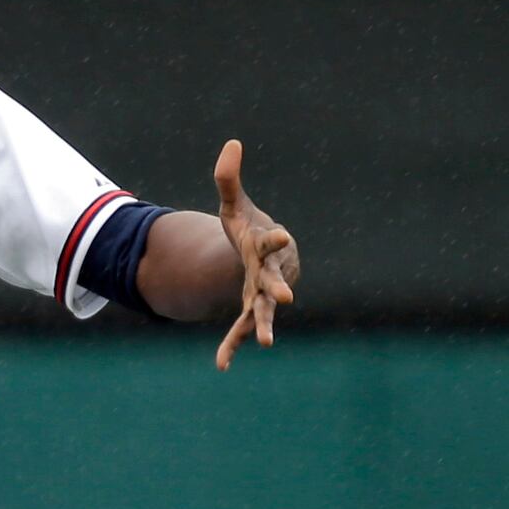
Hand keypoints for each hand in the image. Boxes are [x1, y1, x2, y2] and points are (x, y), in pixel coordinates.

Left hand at [210, 140, 297, 370]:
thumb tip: (231, 143)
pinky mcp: (250, 309)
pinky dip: (232, 345)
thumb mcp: (234, 205)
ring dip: (263, 325)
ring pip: (262, 311)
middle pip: (274, 281)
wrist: (261, 257)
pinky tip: (222, 365)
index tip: (284, 235)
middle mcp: (269, 273)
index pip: (272, 241)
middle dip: (279, 289)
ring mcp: (260, 294)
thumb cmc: (249, 230)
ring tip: (265, 342)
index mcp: (266, 246)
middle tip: (286, 297)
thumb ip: (229, 179)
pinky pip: (241, 328)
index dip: (277, 239)